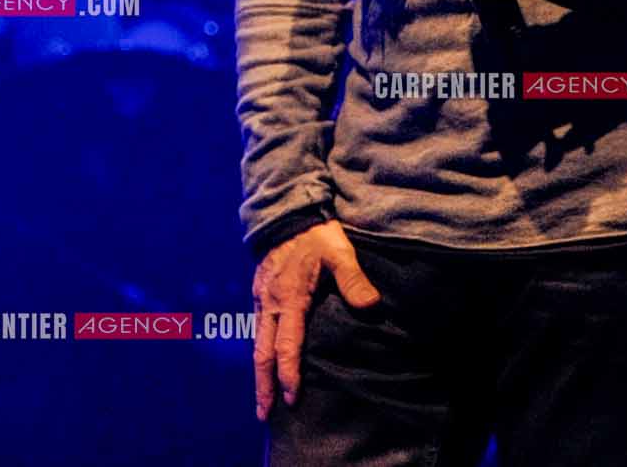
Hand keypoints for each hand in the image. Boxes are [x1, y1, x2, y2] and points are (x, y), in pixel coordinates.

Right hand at [252, 220, 381, 419]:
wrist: (287, 213)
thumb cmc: (317, 235)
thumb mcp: (340, 252)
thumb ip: (353, 279)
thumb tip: (369, 307)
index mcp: (289, 297)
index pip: (287, 344)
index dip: (289, 373)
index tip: (291, 397)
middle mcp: (270, 302)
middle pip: (264, 351)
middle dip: (264, 384)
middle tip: (265, 414)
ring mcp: (261, 298)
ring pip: (257, 342)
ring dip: (260, 372)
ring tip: (262, 399)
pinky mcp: (259, 293)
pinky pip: (257, 329)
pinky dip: (260, 351)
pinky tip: (265, 363)